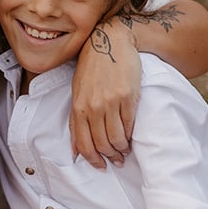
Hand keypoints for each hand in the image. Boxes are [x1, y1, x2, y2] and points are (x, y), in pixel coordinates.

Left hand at [71, 18, 140, 167]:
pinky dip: (131, 136)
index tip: (100, 166)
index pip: (83, 143)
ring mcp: (110, 102)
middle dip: (110, 157)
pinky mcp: (127, 97)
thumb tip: (75, 150)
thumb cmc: (91, 68)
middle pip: (101, 144)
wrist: (109, 42)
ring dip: (122, 150)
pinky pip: (130, 125)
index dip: (92, 159)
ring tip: (125, 151)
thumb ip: (77, 119)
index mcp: (78, 106)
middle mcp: (93, 107)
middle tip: (117, 161)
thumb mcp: (77, 92)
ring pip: (117, 138)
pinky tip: (132, 138)